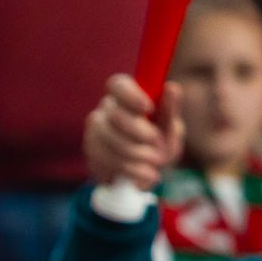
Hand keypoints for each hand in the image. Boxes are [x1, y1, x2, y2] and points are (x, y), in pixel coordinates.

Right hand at [84, 73, 182, 189]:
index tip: (148, 108)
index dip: (130, 95)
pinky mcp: (90, 155)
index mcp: (126, 97)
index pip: (118, 85)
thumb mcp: (170, 129)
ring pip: (106, 140)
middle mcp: (105, 111)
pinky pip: (102, 161)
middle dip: (137, 133)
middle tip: (157, 147)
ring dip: (133, 155)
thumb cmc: (160, 144)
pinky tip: (142, 175)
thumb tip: (171, 87)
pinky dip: (126, 170)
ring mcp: (94, 133)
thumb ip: (169, 111)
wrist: (146, 174)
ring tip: (153, 167)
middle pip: (113, 115)